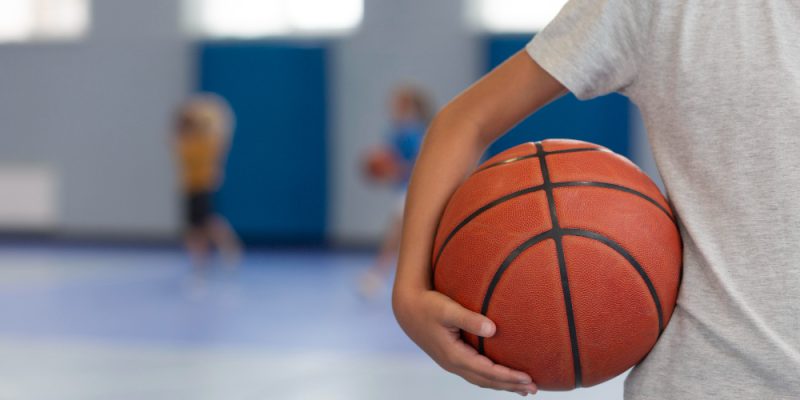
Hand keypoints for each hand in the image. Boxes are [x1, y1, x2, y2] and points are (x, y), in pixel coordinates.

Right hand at [393, 289, 537, 395]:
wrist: (406, 308)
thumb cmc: (428, 305)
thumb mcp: (447, 309)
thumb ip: (469, 318)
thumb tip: (494, 329)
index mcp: (454, 355)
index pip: (488, 372)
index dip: (509, 377)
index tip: (528, 378)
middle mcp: (453, 363)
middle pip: (487, 381)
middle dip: (510, 386)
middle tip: (534, 389)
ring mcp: (451, 362)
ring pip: (481, 380)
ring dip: (502, 385)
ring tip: (523, 388)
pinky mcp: (451, 357)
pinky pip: (475, 373)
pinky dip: (490, 378)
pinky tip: (499, 374)